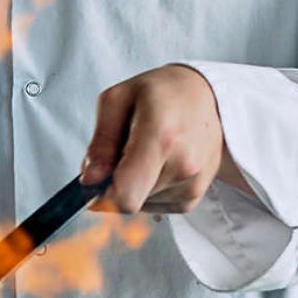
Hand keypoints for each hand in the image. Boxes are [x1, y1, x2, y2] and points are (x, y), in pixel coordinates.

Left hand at [80, 64, 253, 213]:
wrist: (206, 96)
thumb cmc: (160, 92)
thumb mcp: (118, 99)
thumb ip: (100, 142)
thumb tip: (90, 179)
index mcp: (160, 135)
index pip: (126, 195)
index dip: (104, 193)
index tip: (100, 176)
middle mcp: (183, 164)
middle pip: (129, 199)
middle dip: (118, 180)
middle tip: (128, 147)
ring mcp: (192, 183)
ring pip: (141, 204)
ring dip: (136, 183)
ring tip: (149, 149)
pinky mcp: (194, 196)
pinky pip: (156, 205)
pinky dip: (150, 187)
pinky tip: (161, 160)